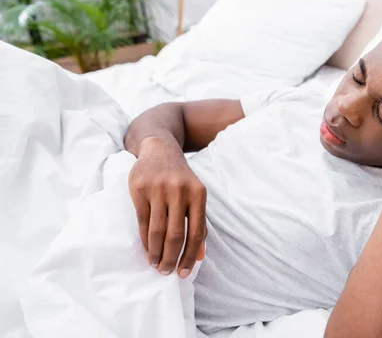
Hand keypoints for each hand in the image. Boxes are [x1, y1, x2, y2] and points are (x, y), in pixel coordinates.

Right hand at [128, 137, 206, 277]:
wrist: (160, 151)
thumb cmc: (181, 180)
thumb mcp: (195, 197)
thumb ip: (199, 224)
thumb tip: (200, 256)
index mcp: (198, 194)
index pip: (197, 232)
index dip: (190, 256)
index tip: (184, 273)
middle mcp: (180, 191)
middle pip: (175, 234)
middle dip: (170, 258)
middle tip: (166, 272)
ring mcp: (159, 189)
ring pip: (157, 230)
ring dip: (155, 252)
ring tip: (155, 264)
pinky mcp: (139, 188)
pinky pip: (142, 221)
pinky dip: (144, 240)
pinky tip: (147, 249)